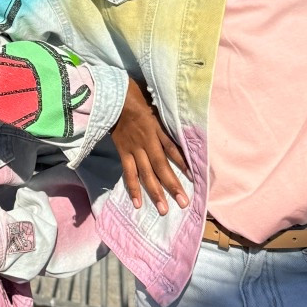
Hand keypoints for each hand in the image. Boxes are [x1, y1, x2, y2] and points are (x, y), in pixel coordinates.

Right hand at [110, 76, 189, 214]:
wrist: (111, 96)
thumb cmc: (136, 97)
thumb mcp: (155, 105)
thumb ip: (166, 119)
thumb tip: (181, 125)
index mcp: (156, 129)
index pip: (173, 149)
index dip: (183, 164)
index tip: (194, 178)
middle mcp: (146, 142)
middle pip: (161, 167)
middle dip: (172, 185)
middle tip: (183, 203)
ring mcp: (133, 149)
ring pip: (145, 174)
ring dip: (155, 192)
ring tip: (163, 209)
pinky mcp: (123, 152)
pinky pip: (128, 173)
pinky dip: (132, 188)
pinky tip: (137, 203)